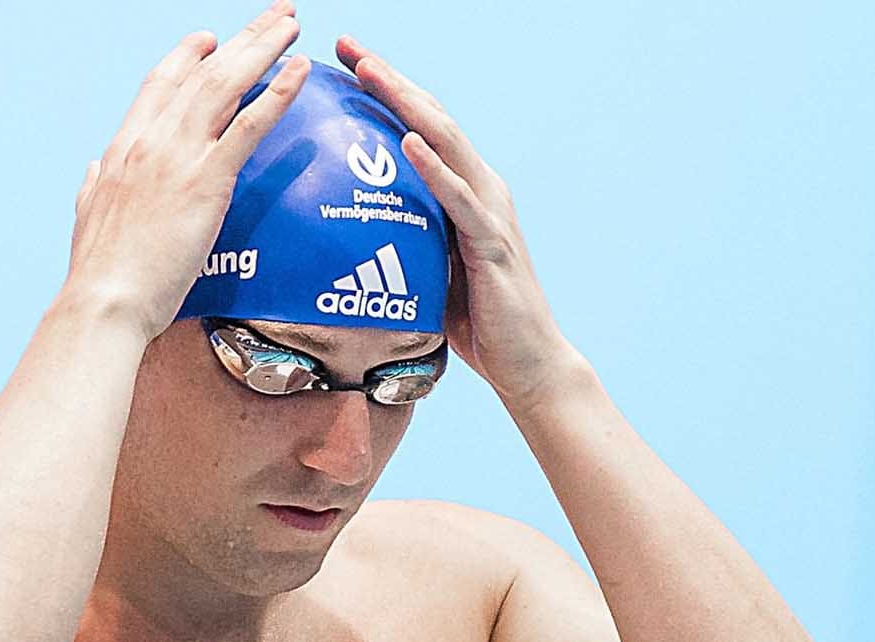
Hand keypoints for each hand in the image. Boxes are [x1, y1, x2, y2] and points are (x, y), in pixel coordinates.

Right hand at [63, 1, 309, 339]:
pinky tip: (299, 69)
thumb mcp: (88, 216)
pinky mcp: (207, 180)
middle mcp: (152, 140)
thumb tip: (95, 168)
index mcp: (125, 147)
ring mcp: (179, 155)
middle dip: (241, 39)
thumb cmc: (101, 272)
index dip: (187, 57)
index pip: (161, 85)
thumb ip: (94, 186)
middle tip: (273, 15)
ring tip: (291, 25)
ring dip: (263, 48)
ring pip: (227, 85)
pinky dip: (277, 93)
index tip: (210, 40)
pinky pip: (249, 126)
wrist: (106, 300)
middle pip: (202, 73)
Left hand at [334, 36, 581, 407]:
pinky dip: (433, 167)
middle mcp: (482, 188)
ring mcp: (490, 211)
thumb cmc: (478, 323)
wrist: (528, 365)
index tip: (346, 59)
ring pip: (446, 142)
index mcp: (464, 190)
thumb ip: (405, 241)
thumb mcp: (430, 270)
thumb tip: (350, 236)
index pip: (422, 126)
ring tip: (370, 72)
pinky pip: (459, 198)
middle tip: (347, 44)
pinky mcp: (493, 243)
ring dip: (406, 104)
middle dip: (388, 77)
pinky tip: (408, 142)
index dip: (387, 90)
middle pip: (431, 117)